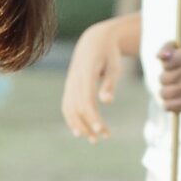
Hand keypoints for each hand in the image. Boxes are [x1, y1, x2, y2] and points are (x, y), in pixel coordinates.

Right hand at [60, 22, 122, 141]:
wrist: (93, 41)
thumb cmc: (108, 54)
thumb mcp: (114, 66)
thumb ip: (109, 83)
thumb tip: (107, 102)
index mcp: (85, 74)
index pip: (86, 100)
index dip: (93, 117)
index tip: (102, 130)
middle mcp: (74, 80)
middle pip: (77, 108)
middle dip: (88, 125)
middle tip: (103, 137)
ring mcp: (69, 84)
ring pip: (69, 109)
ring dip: (79, 126)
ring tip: (92, 139)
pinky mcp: (69, 87)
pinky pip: (67, 106)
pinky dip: (72, 120)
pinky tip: (80, 131)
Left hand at [156, 43, 180, 113]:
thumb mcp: (176, 51)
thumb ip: (167, 48)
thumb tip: (162, 56)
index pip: (167, 61)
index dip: (166, 65)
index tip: (171, 65)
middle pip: (163, 78)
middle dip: (163, 79)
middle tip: (171, 78)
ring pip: (165, 93)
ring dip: (164, 92)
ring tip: (172, 89)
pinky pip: (169, 106)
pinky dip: (168, 104)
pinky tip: (174, 100)